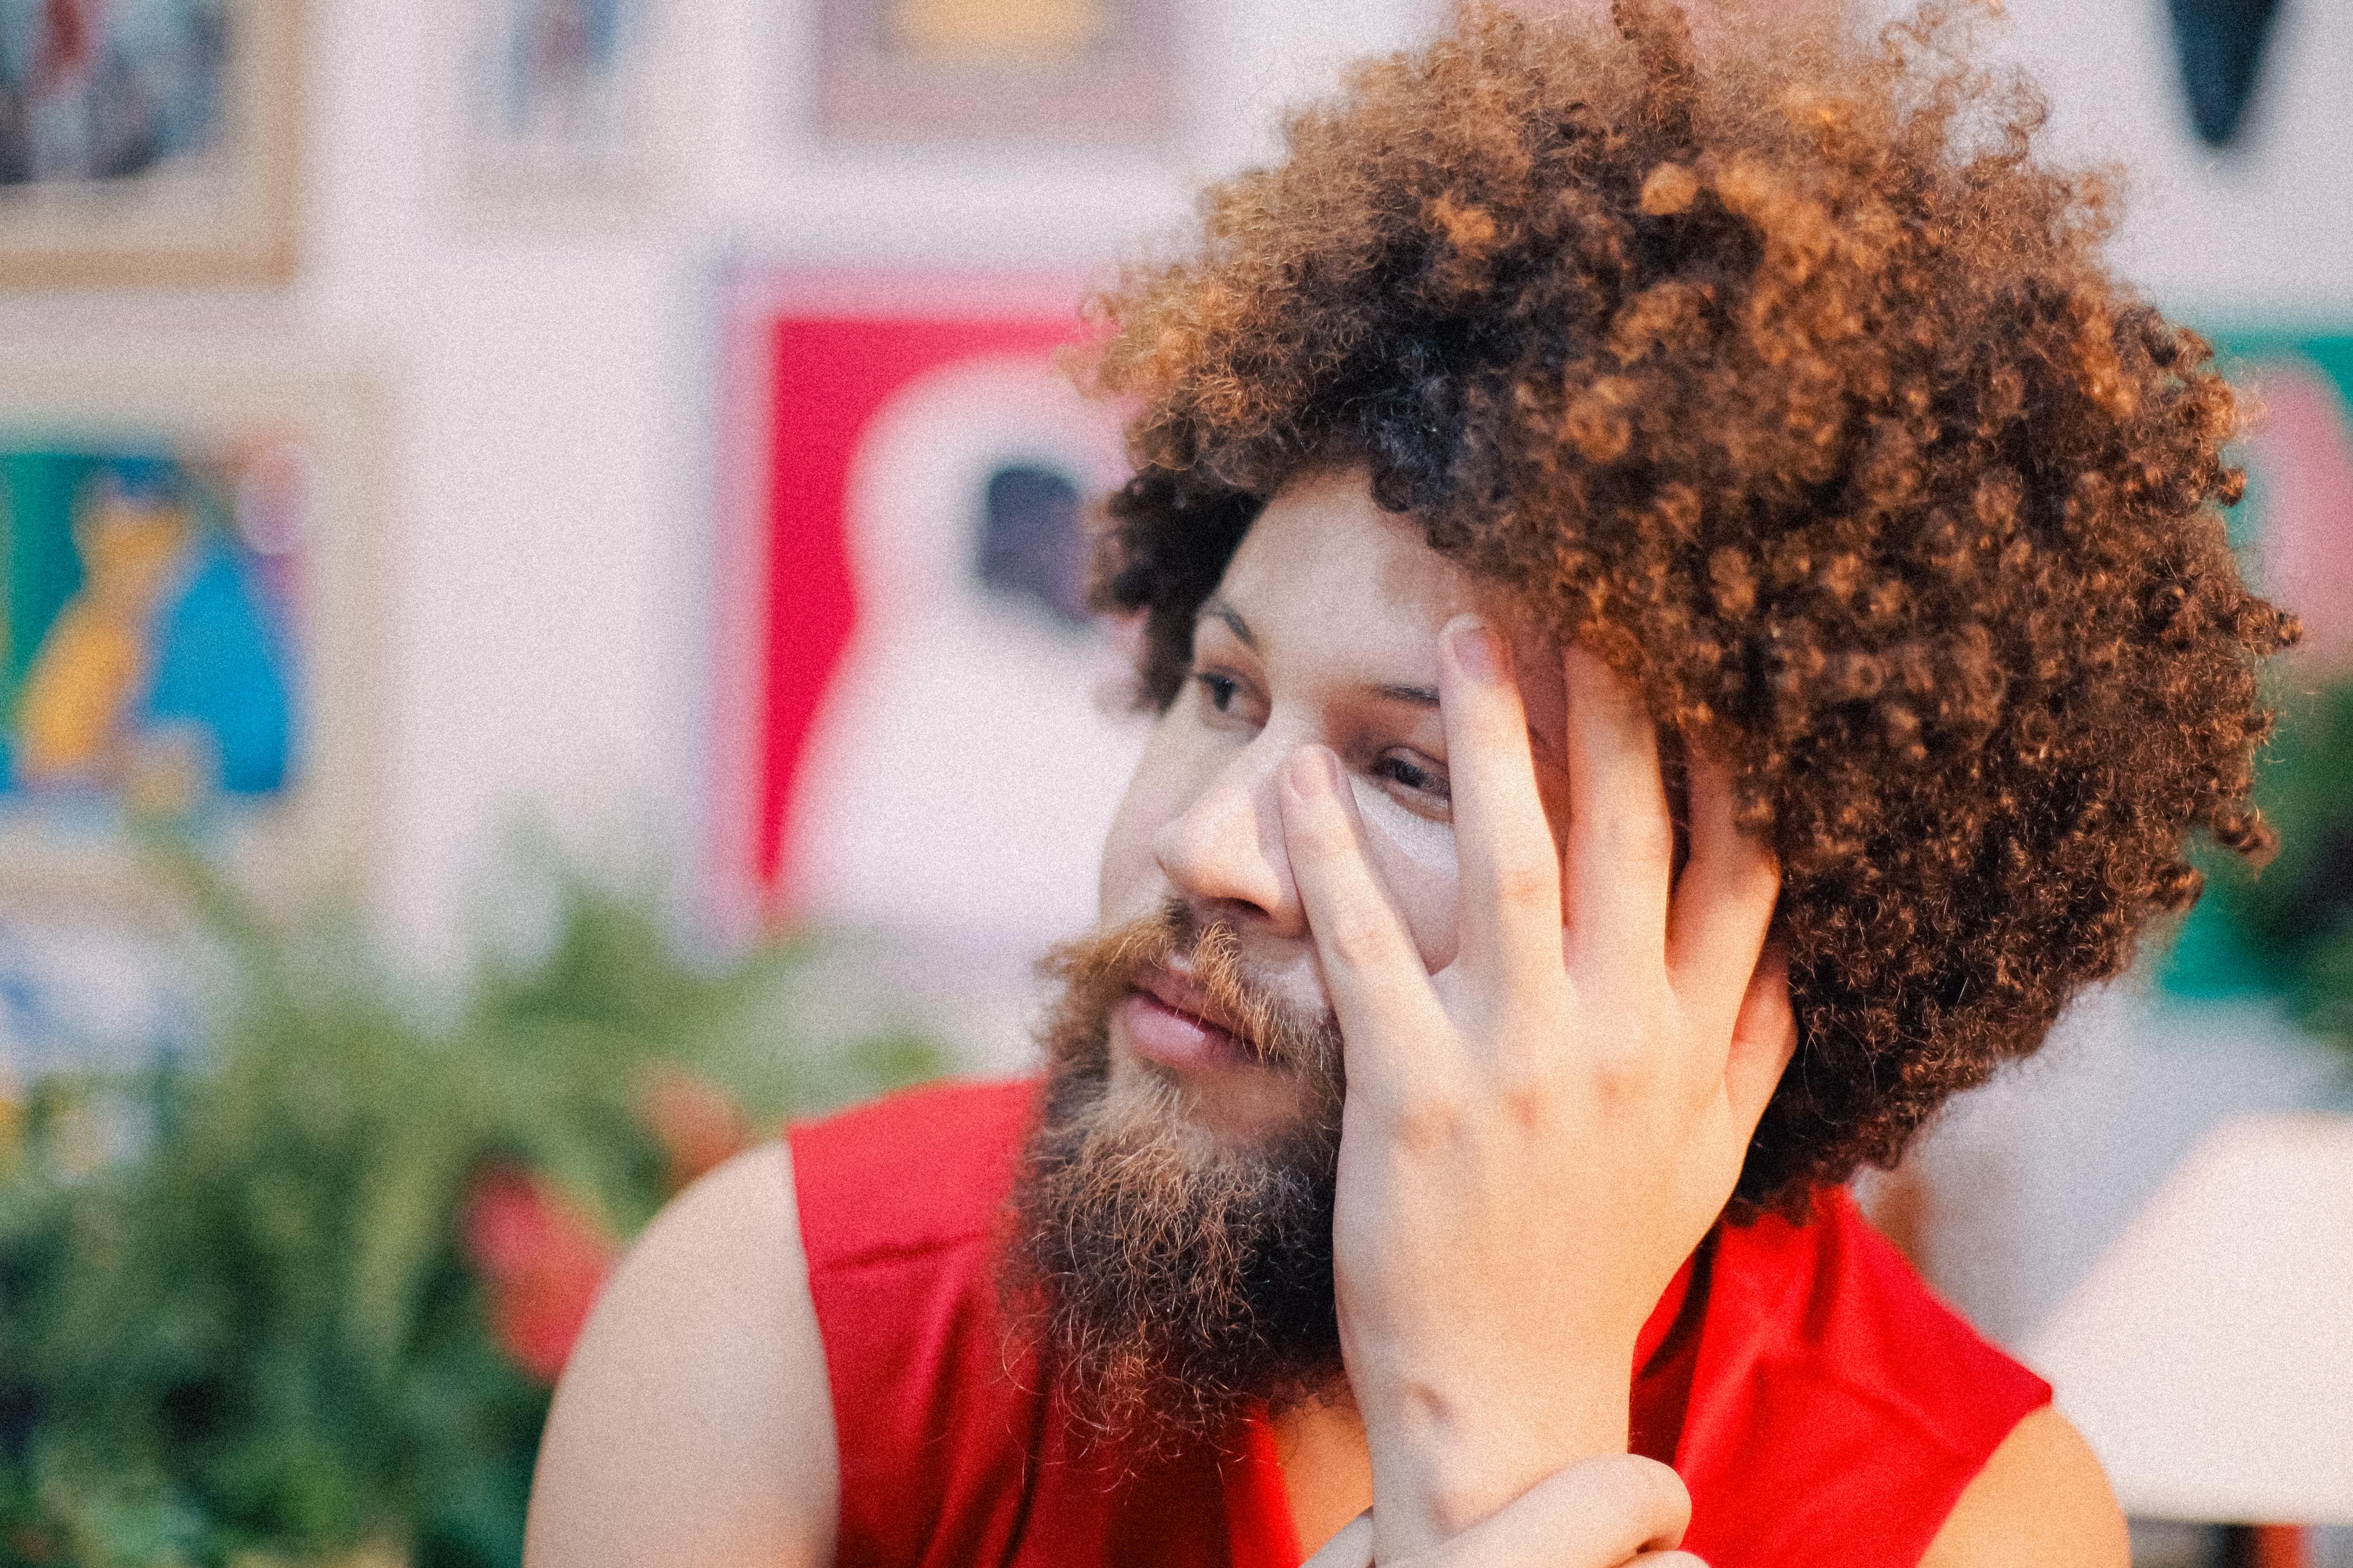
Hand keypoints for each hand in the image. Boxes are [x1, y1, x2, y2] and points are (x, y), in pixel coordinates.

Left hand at [1275, 617, 1793, 1558]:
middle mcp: (1625, 1036)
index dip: (1727, 752)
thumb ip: (1752, 1052)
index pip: (1738, 864)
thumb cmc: (1597, 1265)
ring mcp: (1521, 1062)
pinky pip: (1372, 944)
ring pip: (1512, 860)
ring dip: (1491, 735)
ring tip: (1464, 632)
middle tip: (1581, 588)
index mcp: (1695, 1042)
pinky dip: (1334, 853)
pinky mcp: (1416, 1094)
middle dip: (1613, 699)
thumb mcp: (1706, 1163)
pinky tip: (1302, 777)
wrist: (1508, 1393)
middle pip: (1630, 830)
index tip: (1709, 656)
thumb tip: (1792, 960)